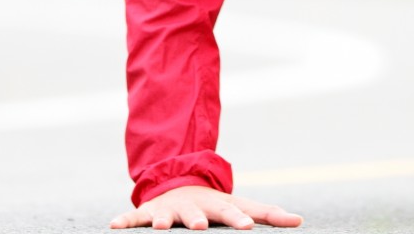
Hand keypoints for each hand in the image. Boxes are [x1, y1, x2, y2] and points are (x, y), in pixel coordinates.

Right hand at [110, 184, 302, 229]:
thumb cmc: (216, 204)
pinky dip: (124, 221)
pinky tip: (114, 226)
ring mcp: (169, 210)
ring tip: (162, 228)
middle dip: (196, 221)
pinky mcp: (149, 213)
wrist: (180, 184)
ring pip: (165, 217)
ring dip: (163, 222)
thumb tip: (300, 220)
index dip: (238, 220)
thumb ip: (269, 214)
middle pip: (195, 215)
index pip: (230, 214)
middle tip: (199, 229)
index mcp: (216, 207)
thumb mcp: (241, 206)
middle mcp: (191, 207)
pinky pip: (134, 218)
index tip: (247, 228)